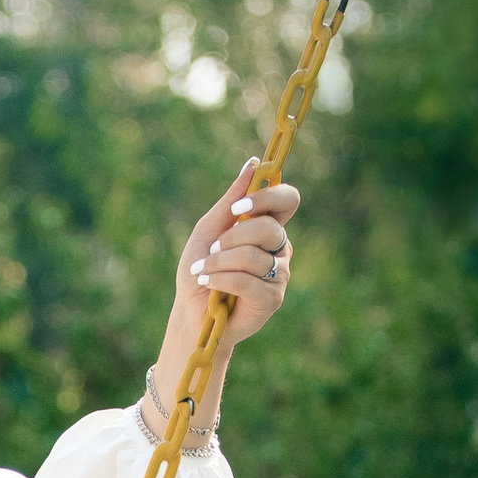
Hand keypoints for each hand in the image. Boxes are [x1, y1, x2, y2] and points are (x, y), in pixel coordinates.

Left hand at [177, 158, 298, 345]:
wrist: (190, 312)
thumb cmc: (199, 269)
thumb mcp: (208, 230)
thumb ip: (230, 200)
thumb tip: (252, 165)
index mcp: (267, 226)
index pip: (288, 200)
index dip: (269, 197)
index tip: (239, 208)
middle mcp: (279, 248)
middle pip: (268, 228)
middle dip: (232, 237)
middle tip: (212, 248)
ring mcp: (279, 274)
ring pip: (253, 256)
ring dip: (219, 262)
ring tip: (203, 272)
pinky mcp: (272, 298)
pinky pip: (247, 280)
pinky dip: (221, 279)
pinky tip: (209, 283)